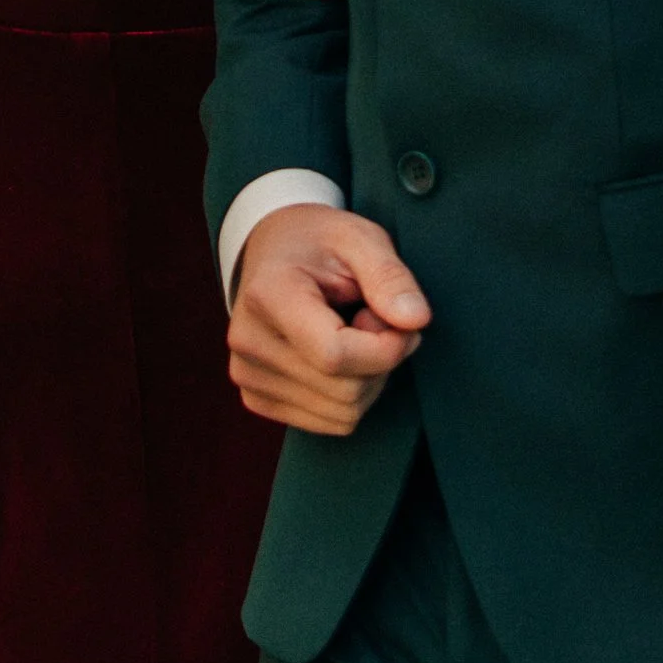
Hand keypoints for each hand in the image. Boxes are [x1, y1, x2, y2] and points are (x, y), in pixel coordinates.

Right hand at [226, 203, 427, 436]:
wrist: (272, 250)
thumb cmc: (320, 242)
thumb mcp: (360, 239)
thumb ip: (390, 276)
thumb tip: (416, 320)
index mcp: (267, 294)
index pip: (334, 355)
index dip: (385, 349)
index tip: (403, 322)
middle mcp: (248, 341)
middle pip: (345, 391)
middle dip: (382, 360)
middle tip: (376, 318)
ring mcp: (247, 374)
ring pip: (343, 414)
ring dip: (369, 379)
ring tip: (354, 333)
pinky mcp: (256, 397)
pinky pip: (330, 423)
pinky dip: (350, 396)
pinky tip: (339, 357)